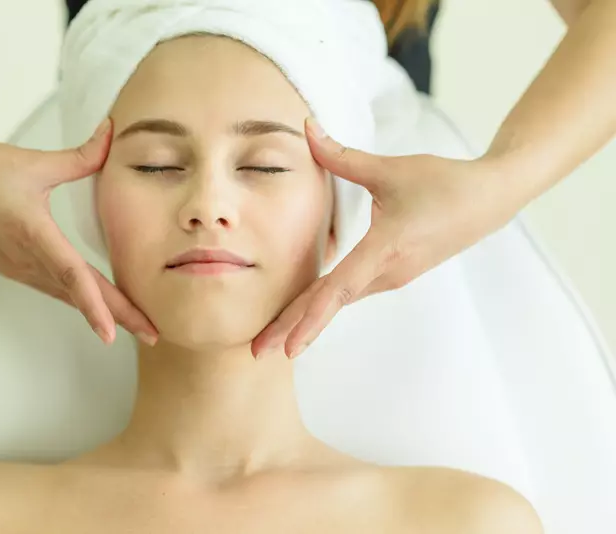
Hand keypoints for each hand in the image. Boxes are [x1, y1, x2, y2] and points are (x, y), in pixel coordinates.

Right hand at [0, 118, 157, 345]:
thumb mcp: (33, 162)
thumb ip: (79, 156)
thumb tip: (111, 133)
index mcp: (33, 233)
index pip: (71, 274)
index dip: (94, 304)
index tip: (112, 333)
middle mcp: (26, 259)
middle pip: (78, 294)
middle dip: (118, 317)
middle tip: (152, 336)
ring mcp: (19, 267)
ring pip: (68, 295)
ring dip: (102, 311)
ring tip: (136, 325)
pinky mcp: (15, 267)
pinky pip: (54, 288)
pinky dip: (80, 299)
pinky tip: (99, 306)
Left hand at [251, 118, 519, 358]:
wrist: (491, 198)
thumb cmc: (444, 182)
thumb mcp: (391, 169)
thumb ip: (342, 156)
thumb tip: (306, 128)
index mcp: (385, 250)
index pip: (338, 290)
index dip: (309, 318)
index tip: (288, 347)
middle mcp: (388, 272)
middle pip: (330, 303)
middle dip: (293, 329)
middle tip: (257, 352)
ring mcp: (393, 276)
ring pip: (340, 300)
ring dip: (306, 317)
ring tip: (274, 338)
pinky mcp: (395, 272)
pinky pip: (352, 291)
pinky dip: (324, 303)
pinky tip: (304, 310)